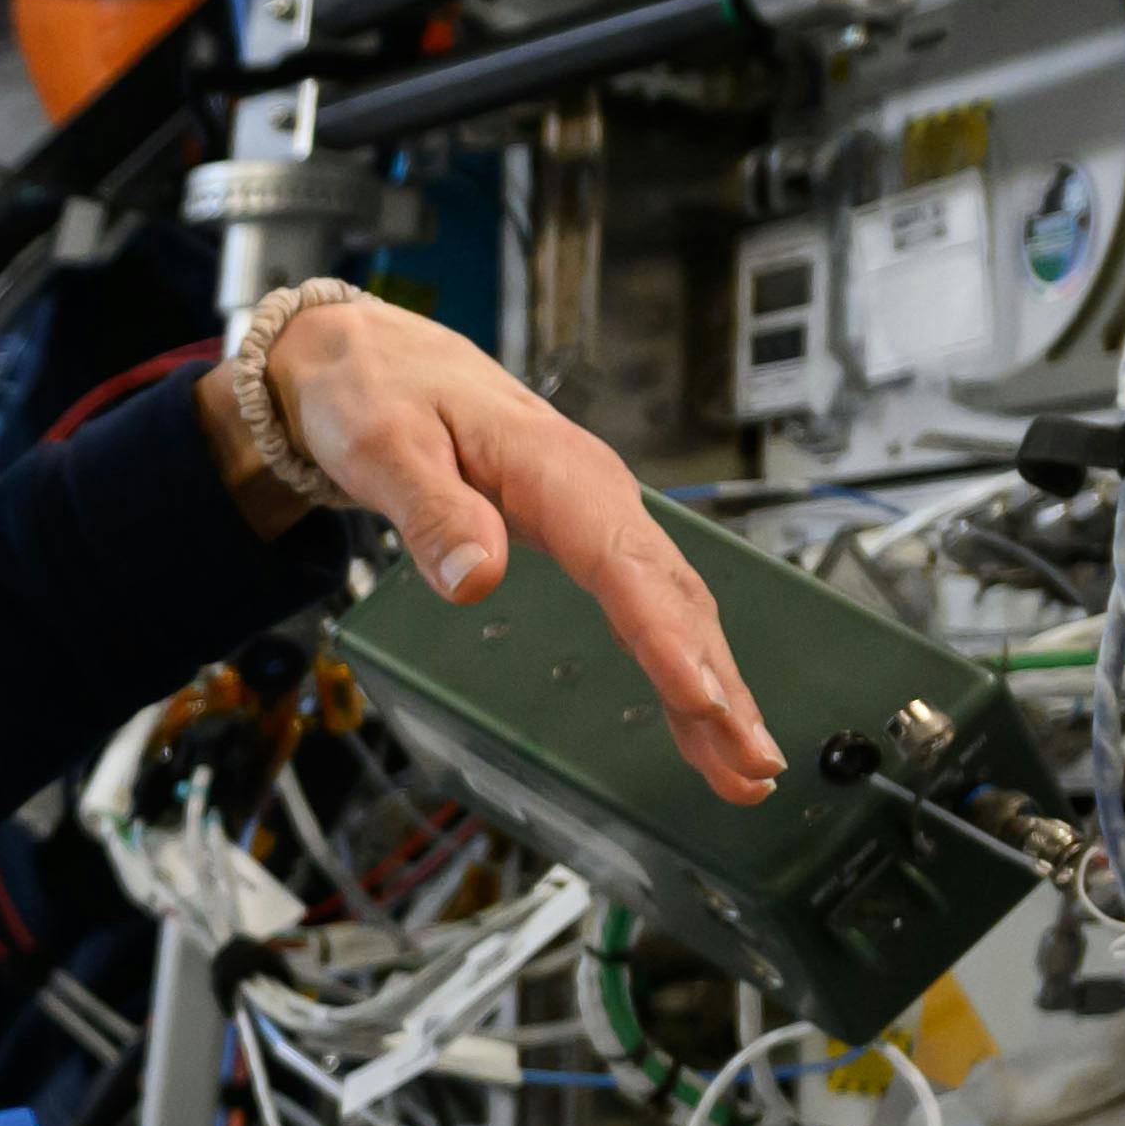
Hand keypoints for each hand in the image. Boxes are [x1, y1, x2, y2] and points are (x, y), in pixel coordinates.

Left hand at [213, 291, 779, 801]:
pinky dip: (682, 662)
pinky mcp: (588, 536)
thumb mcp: (384, 446)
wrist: (373, 359)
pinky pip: (649, 604)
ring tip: (746, 765)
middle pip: (672, 596)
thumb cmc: (378, 393)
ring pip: (674, 606)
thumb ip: (430, 512)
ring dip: (714, 687)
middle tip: (751, 763)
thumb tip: (472, 576)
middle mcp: (595, 493)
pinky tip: (702, 715)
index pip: (623, 564)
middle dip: (717, 684)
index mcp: (555, 470)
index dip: (666, 637)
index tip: (699, 698)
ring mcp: (599, 516)